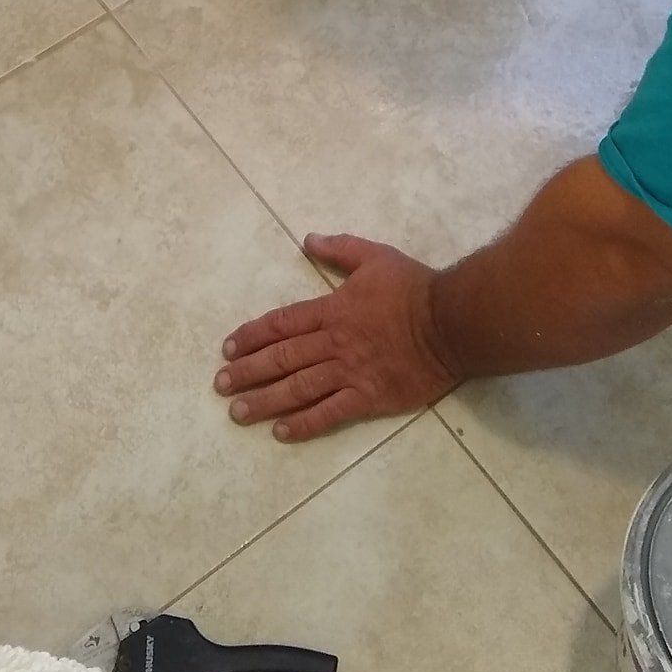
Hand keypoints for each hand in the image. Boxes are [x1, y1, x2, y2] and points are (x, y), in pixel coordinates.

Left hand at [216, 234, 459, 442]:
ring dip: (264, 400)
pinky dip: (304, 424)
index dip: (252, 336)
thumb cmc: (414, 287)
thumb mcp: (375, 256)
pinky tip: (280, 432)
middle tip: (220, 385)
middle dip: (247, 372)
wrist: (451, 322)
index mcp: (332, 309)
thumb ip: (340, 248)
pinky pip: (330, 413)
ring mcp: (350, 372)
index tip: (227, 348)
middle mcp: (334, 342)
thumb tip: (308, 239)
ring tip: (237, 412)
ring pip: (298, 388)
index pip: (282, 324)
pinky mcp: (369, 397)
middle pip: (282, 358)